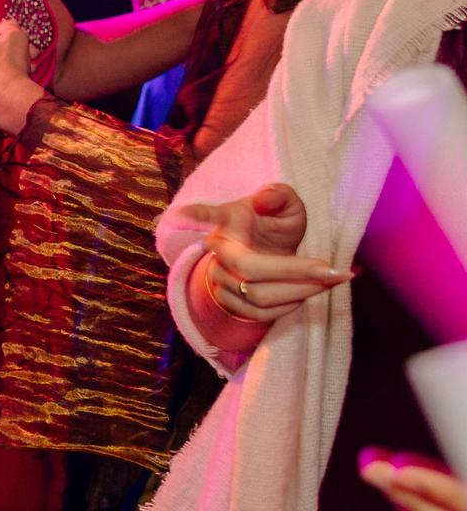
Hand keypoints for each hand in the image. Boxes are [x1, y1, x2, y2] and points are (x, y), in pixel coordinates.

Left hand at [0, 20, 45, 132]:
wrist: (6, 101)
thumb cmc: (11, 65)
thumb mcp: (17, 37)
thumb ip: (11, 26)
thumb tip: (6, 24)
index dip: (4, 31)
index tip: (16, 40)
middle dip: (4, 49)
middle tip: (25, 55)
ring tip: (19, 70)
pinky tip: (3, 84)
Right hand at [181, 183, 345, 345]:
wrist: (266, 252)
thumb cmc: (274, 225)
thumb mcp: (285, 205)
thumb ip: (280, 196)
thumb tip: (264, 199)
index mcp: (227, 222)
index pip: (205, 216)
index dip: (193, 217)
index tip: (179, 215)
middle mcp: (218, 251)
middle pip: (250, 269)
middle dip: (295, 272)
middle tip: (333, 270)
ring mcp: (220, 279)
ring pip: (258, 296)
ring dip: (301, 291)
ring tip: (332, 280)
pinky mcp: (229, 302)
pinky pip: (260, 313)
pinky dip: (291, 306)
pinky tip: (311, 292)